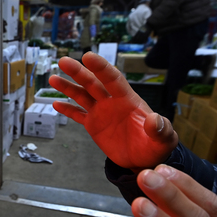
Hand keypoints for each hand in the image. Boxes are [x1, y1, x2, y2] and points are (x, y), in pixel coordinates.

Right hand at [49, 52, 176, 170]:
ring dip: (68, 87)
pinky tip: (55, 104)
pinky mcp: (93, 125)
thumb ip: (161, 129)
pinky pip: (78, 115)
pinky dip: (67, 110)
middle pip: (93, 83)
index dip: (101, 68)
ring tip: (53, 79)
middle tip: (63, 61)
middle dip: (78, 72)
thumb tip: (155, 120)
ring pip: (82, 96)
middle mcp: (112, 102)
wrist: (144, 160)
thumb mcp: (164, 139)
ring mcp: (101, 112)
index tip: (87, 56)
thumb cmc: (156, 146)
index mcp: (128, 100)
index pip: (113, 79)